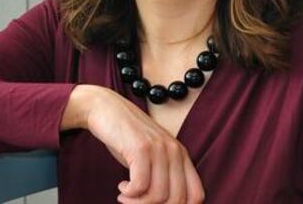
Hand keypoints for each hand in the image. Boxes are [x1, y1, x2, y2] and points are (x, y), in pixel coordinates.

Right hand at [63, 85, 204, 202]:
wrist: (106, 108)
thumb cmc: (128, 138)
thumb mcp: (153, 158)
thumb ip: (164, 177)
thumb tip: (165, 203)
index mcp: (182, 156)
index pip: (196, 196)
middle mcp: (175, 152)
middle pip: (176, 200)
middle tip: (134, 202)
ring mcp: (159, 148)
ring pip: (158, 196)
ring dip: (137, 203)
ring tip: (125, 196)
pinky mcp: (141, 148)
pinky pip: (140, 186)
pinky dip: (129, 193)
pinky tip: (122, 186)